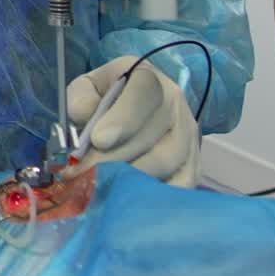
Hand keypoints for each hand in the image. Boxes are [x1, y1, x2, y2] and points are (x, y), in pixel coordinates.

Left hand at [67, 55, 199, 186]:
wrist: (140, 107)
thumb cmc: (108, 95)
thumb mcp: (88, 86)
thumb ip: (81, 97)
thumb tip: (83, 115)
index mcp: (147, 78)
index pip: (143, 95)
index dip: (122, 119)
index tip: (97, 140)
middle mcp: (175, 105)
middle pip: (150, 138)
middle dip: (111, 159)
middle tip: (81, 173)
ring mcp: (189, 136)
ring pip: (164, 164)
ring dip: (128, 179)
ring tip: (97, 185)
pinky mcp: (194, 165)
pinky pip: (179, 185)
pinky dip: (151, 195)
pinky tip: (125, 197)